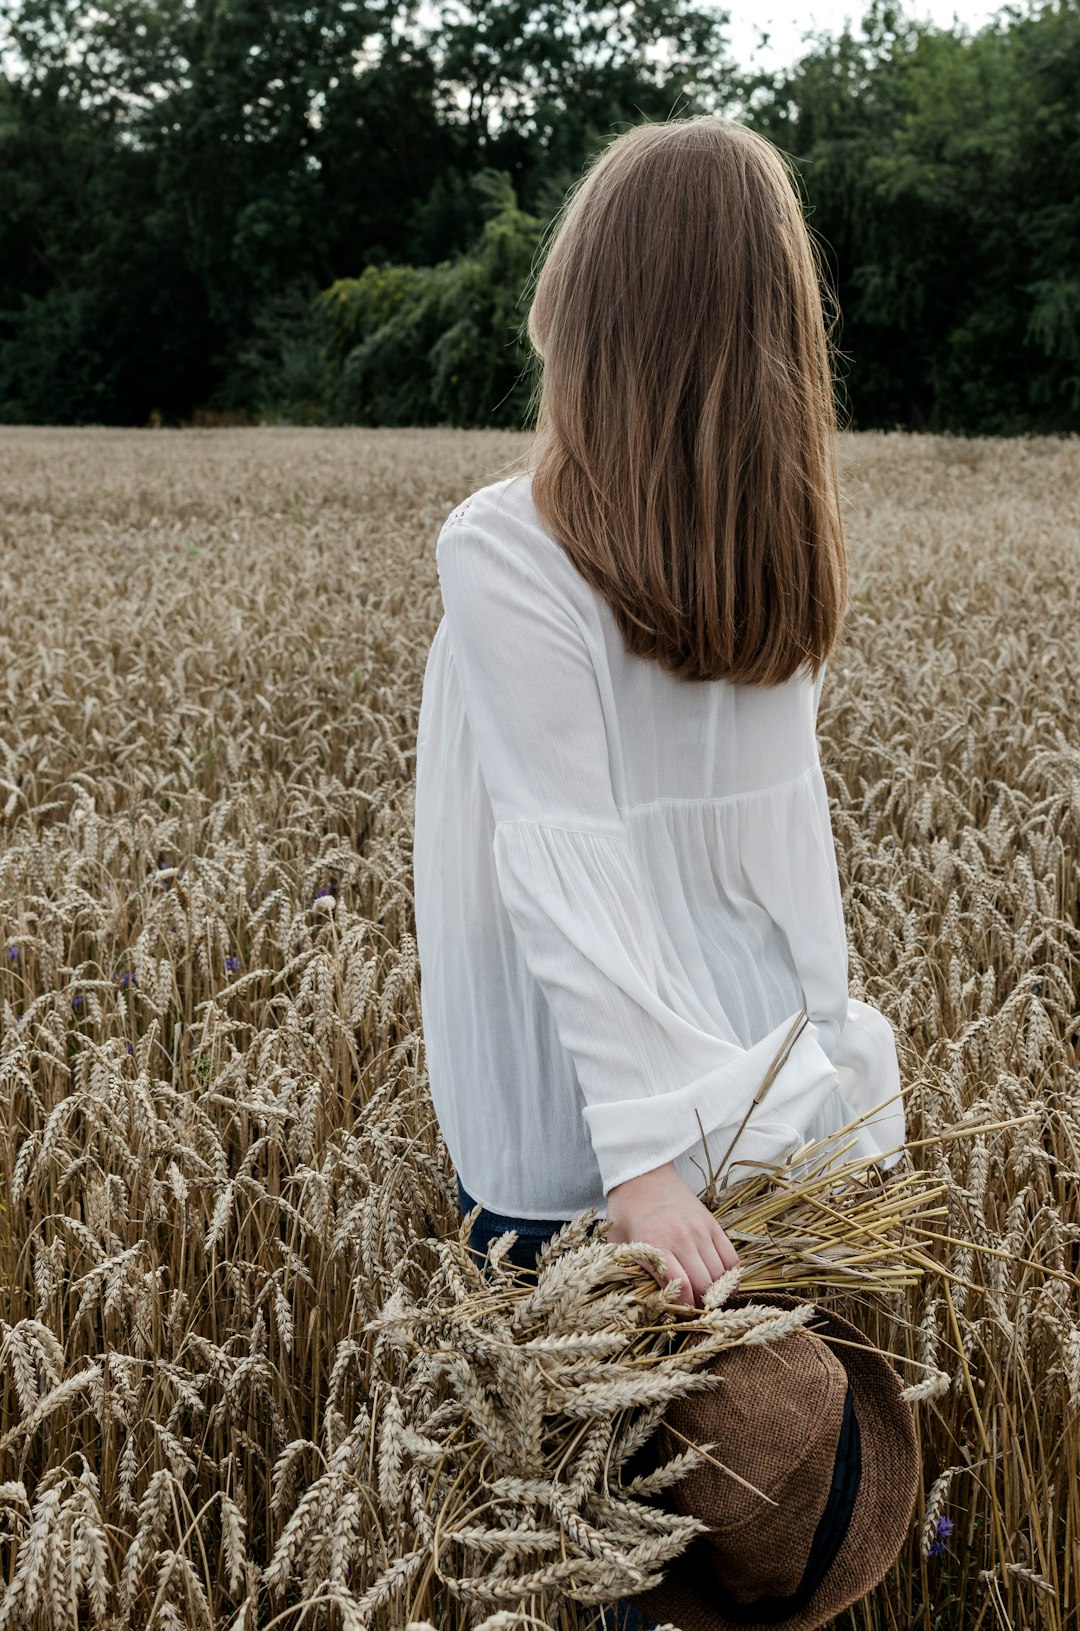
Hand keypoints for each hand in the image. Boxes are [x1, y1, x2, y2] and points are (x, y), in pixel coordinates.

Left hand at [604, 1160, 739, 1316]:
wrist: (643, 1174)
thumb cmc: (626, 1211)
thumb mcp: (616, 1241)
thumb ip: (625, 1269)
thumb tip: (634, 1299)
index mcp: (656, 1244)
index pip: (680, 1287)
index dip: (683, 1309)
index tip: (679, 1318)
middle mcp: (682, 1238)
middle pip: (703, 1284)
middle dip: (700, 1306)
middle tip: (693, 1314)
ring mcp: (700, 1230)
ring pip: (720, 1274)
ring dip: (717, 1294)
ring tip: (707, 1302)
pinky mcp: (712, 1224)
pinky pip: (731, 1257)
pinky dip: (732, 1276)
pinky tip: (724, 1287)